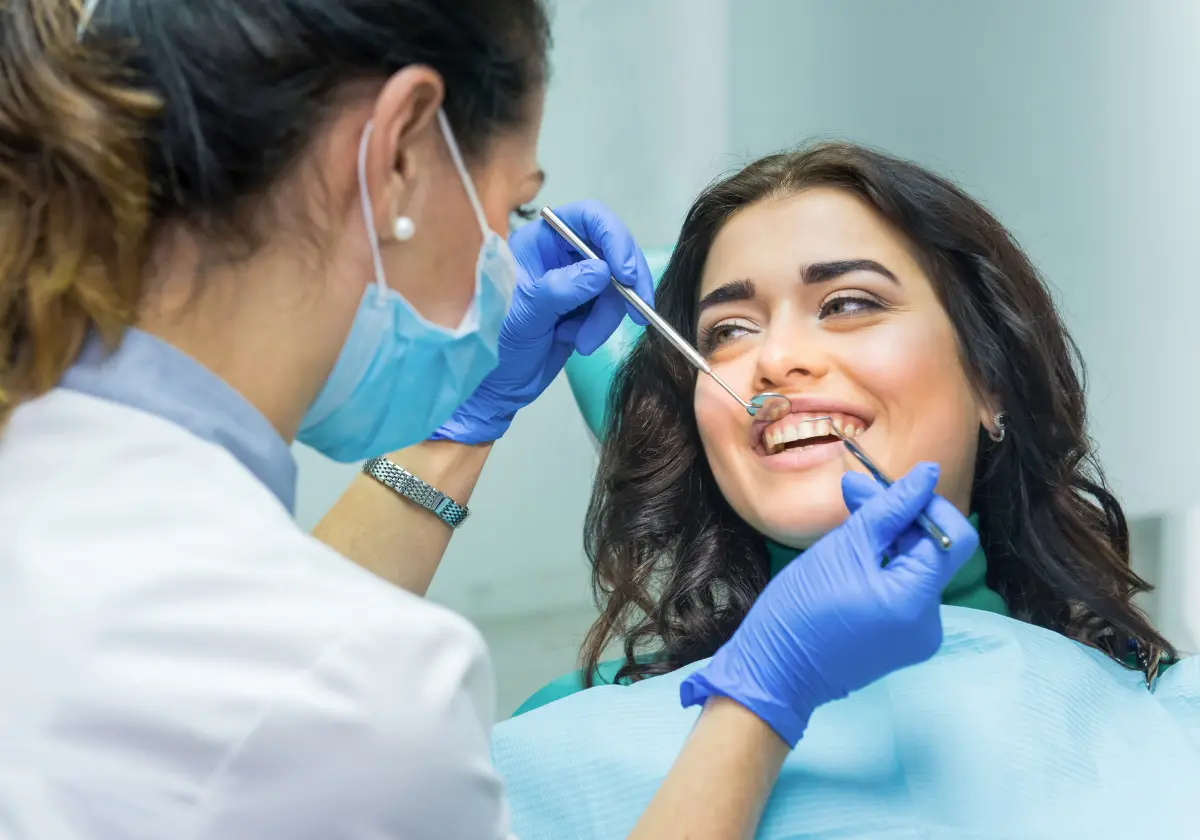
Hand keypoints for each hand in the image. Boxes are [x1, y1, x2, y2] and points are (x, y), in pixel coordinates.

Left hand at [432, 200, 653, 444]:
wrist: (495, 383)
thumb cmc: (495, 341)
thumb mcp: (525, 314)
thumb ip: (561, 289)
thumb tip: (602, 271)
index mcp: (539, 241)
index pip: (587, 218)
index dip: (614, 238)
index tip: (626, 273)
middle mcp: (560, 254)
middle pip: (612, 250)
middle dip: (624, 284)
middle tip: (636, 312)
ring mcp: (574, 280)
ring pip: (615, 284)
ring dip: (607, 316)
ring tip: (582, 341)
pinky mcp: (583, 307)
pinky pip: (609, 308)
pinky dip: (600, 327)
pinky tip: (576, 341)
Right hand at [679, 462, 978, 747]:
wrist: (774, 671)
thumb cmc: (801, 608)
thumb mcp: (844, 548)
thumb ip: (889, 508)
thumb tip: (928, 473)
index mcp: (917, 600)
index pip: (949, 536)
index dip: (924, 503)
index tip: (885, 484)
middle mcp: (930, 621)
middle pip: (933, 552)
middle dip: (899, 518)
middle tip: (854, 492)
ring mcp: (917, 636)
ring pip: (916, 569)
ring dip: (889, 540)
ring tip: (848, 522)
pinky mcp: (901, 641)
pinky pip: (903, 592)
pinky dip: (884, 568)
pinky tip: (852, 556)